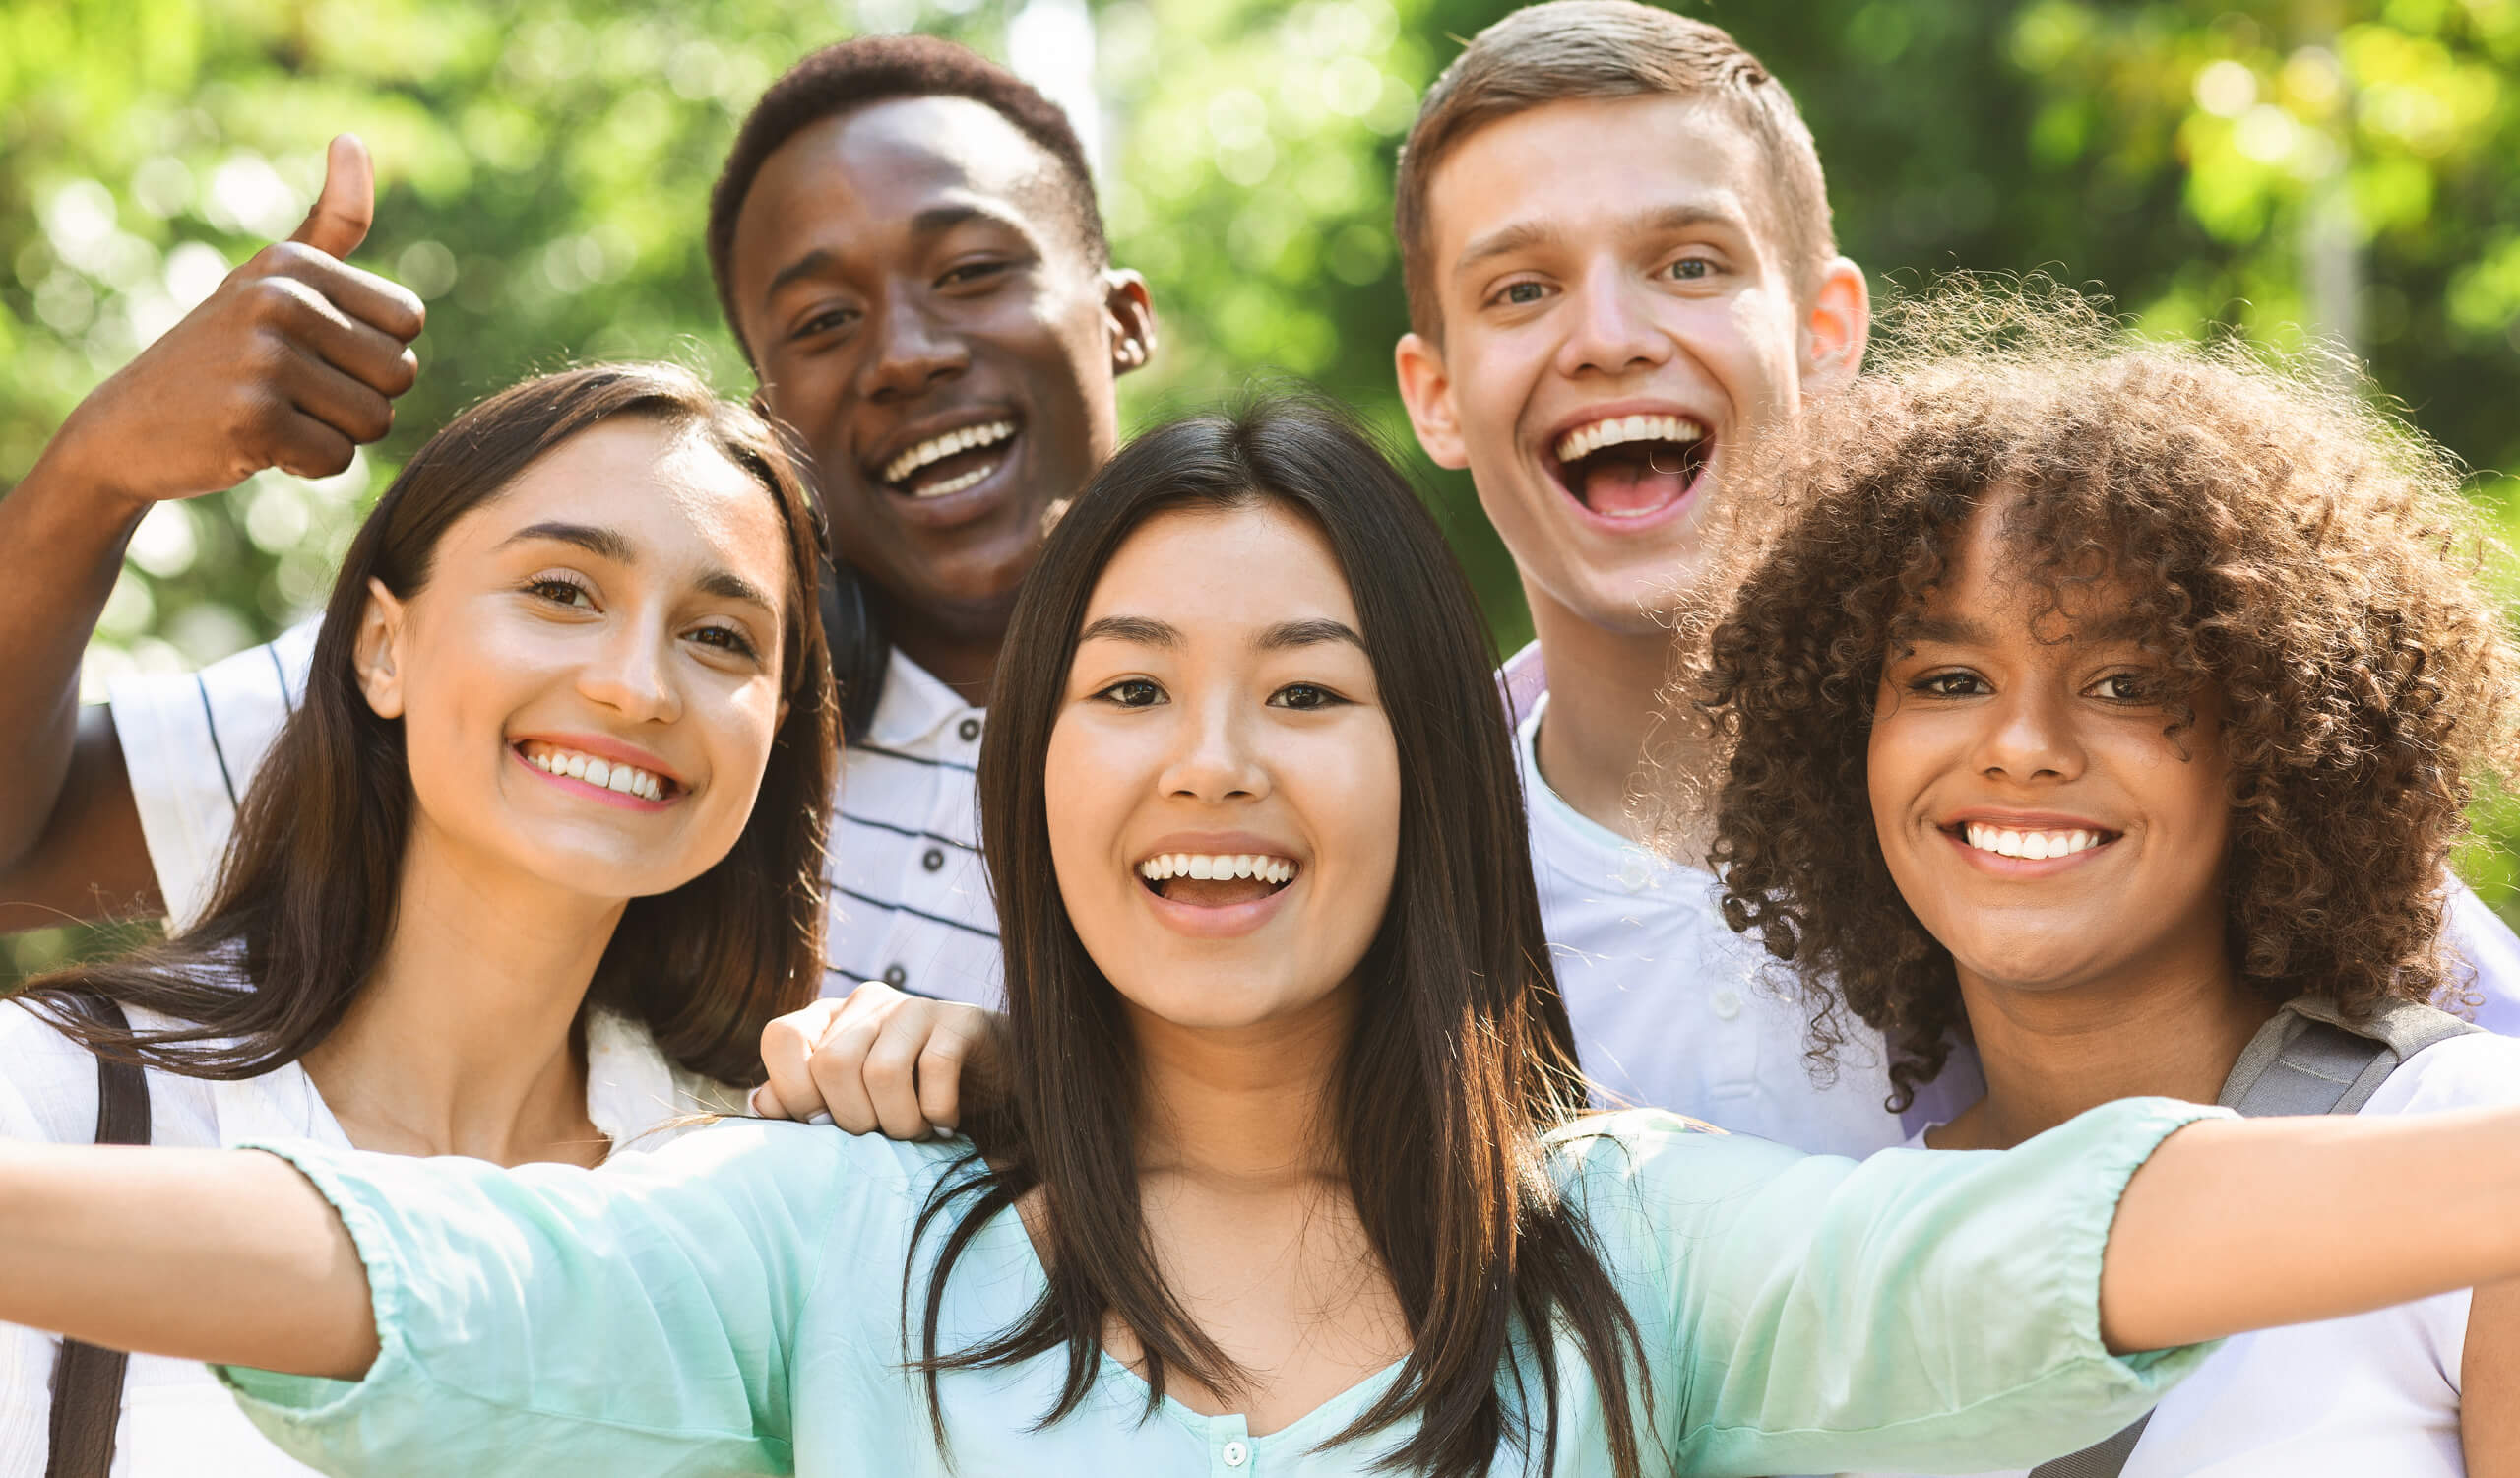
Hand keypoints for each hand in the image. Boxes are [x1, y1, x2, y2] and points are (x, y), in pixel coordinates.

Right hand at [46, 134, 424, 514]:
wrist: (129, 423)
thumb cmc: (223, 349)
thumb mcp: (273, 278)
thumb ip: (331, 224)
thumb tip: (352, 140)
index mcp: (295, 264)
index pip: (408, 323)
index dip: (372, 352)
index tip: (313, 350)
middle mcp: (280, 301)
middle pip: (399, 375)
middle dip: (357, 398)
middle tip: (292, 391)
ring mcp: (265, 359)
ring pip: (374, 421)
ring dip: (333, 433)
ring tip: (275, 414)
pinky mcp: (254, 420)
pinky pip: (337, 459)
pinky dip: (306, 465)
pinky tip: (258, 444)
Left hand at [748, 982, 1004, 1139]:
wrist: (994, 1084)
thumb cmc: (911, 1099)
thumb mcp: (852, 1103)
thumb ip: (803, 1101)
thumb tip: (760, 1103)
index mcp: (830, 1019)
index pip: (781, 1037)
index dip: (794, 1090)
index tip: (824, 1127)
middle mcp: (868, 1002)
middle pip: (832, 1064)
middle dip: (855, 1119)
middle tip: (883, 1137)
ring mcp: (915, 1007)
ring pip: (880, 1071)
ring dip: (899, 1122)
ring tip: (917, 1133)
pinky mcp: (961, 1020)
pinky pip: (935, 1067)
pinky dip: (937, 1110)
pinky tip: (947, 1121)